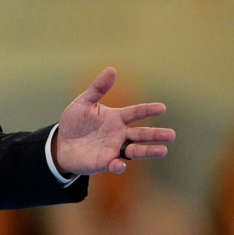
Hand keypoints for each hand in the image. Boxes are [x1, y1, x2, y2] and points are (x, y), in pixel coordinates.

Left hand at [54, 67, 175, 175]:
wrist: (61, 144)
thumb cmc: (74, 122)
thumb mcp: (83, 103)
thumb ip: (98, 88)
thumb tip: (112, 69)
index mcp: (117, 118)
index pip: (135, 113)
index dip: (148, 110)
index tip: (162, 108)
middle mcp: (120, 134)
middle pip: (141, 134)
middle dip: (156, 134)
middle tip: (172, 135)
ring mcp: (114, 149)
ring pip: (135, 150)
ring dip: (148, 151)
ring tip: (163, 151)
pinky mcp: (105, 163)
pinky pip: (115, 165)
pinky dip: (118, 165)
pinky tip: (119, 164)